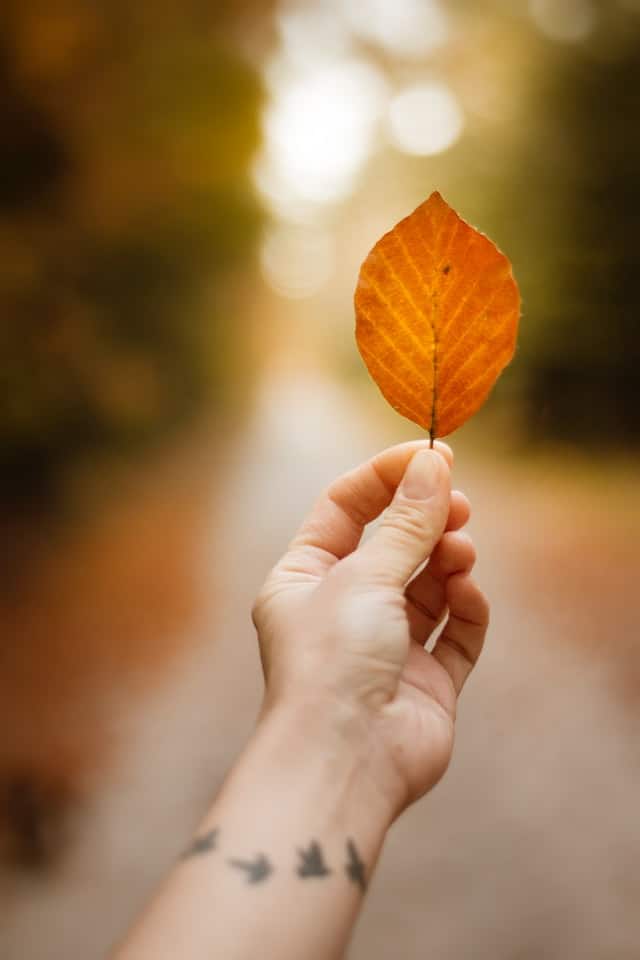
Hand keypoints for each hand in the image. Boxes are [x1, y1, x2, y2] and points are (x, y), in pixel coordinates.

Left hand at [252, 441, 488, 823]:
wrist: (343, 761)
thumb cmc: (331, 662)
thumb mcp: (364, 577)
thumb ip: (406, 524)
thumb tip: (433, 465)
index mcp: (305, 578)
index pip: (346, 508)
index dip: (387, 477)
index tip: (431, 455)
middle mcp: (344, 609)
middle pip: (393, 544)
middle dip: (427, 518)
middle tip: (459, 502)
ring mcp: (387, 645)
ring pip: (429, 583)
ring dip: (448, 559)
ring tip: (460, 552)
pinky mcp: (426, 680)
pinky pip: (455, 631)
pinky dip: (466, 607)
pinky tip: (467, 594)